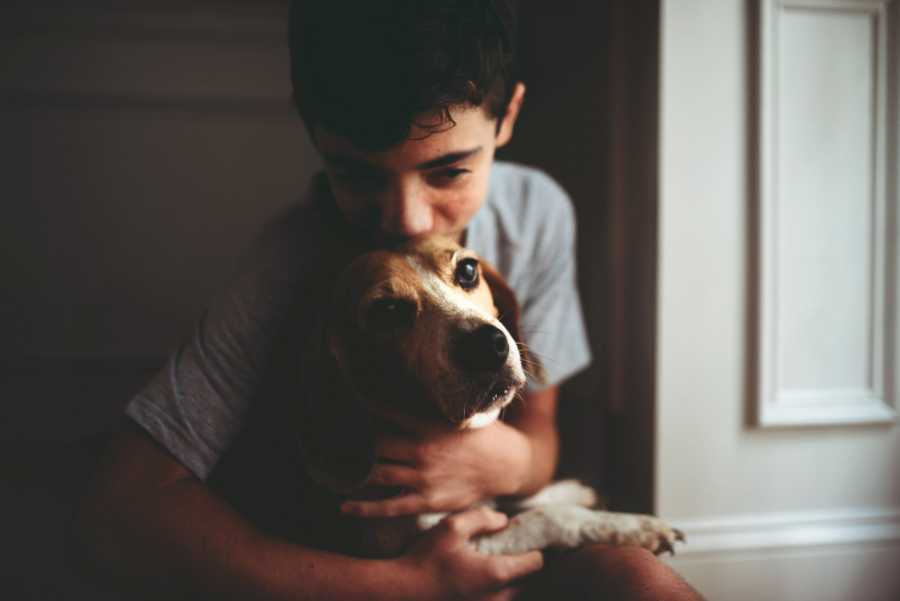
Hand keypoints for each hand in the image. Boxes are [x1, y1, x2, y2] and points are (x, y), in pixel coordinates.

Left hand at [342, 417, 532, 516]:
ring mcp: (424, 478)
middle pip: (375, 444)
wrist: (507, 465)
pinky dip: (364, 507)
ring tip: (331, 467)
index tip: (340, 400)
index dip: (360, 405)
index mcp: (429, 425)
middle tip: (326, 436)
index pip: (386, 411)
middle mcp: (423, 451)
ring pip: (377, 474)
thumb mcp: (456, 413)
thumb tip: (397, 387)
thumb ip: (427, 407)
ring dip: (352, 472)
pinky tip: (344, 505)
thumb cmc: (479, 434)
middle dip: (349, 441)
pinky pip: (390, 507)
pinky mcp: (427, 501)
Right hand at [395, 506, 542, 600]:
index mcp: (496, 574)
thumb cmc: (425, 559)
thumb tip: (503, 521)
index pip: (535, 563)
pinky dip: (492, 592)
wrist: (401, 592)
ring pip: (511, 595)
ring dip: (506, 581)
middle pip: (525, 581)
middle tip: (505, 550)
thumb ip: (482, 518)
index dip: (534, 548)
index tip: (524, 539)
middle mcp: (497, 598)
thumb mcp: (451, 527)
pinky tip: (474, 580)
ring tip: (487, 565)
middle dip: (520, 565)